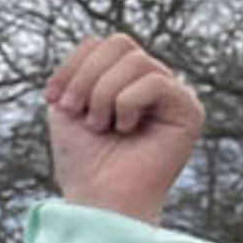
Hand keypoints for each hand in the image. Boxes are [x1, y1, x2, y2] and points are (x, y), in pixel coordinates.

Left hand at [43, 34, 203, 223]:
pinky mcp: (189, 111)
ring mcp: (172, 95)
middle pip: (119, 44)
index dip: (73, 65)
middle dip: (86, 76)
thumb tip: (95, 44)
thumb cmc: (83, 161)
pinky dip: (128, 103)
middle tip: (75, 112)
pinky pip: (156, 81)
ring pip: (136, 60)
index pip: (102, 44)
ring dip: (103, 94)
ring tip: (99, 126)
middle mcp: (151, 83)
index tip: (52, 100)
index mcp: (123, 81)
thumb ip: (82, 70)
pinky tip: (125, 129)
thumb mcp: (67, 107)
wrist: (98, 199)